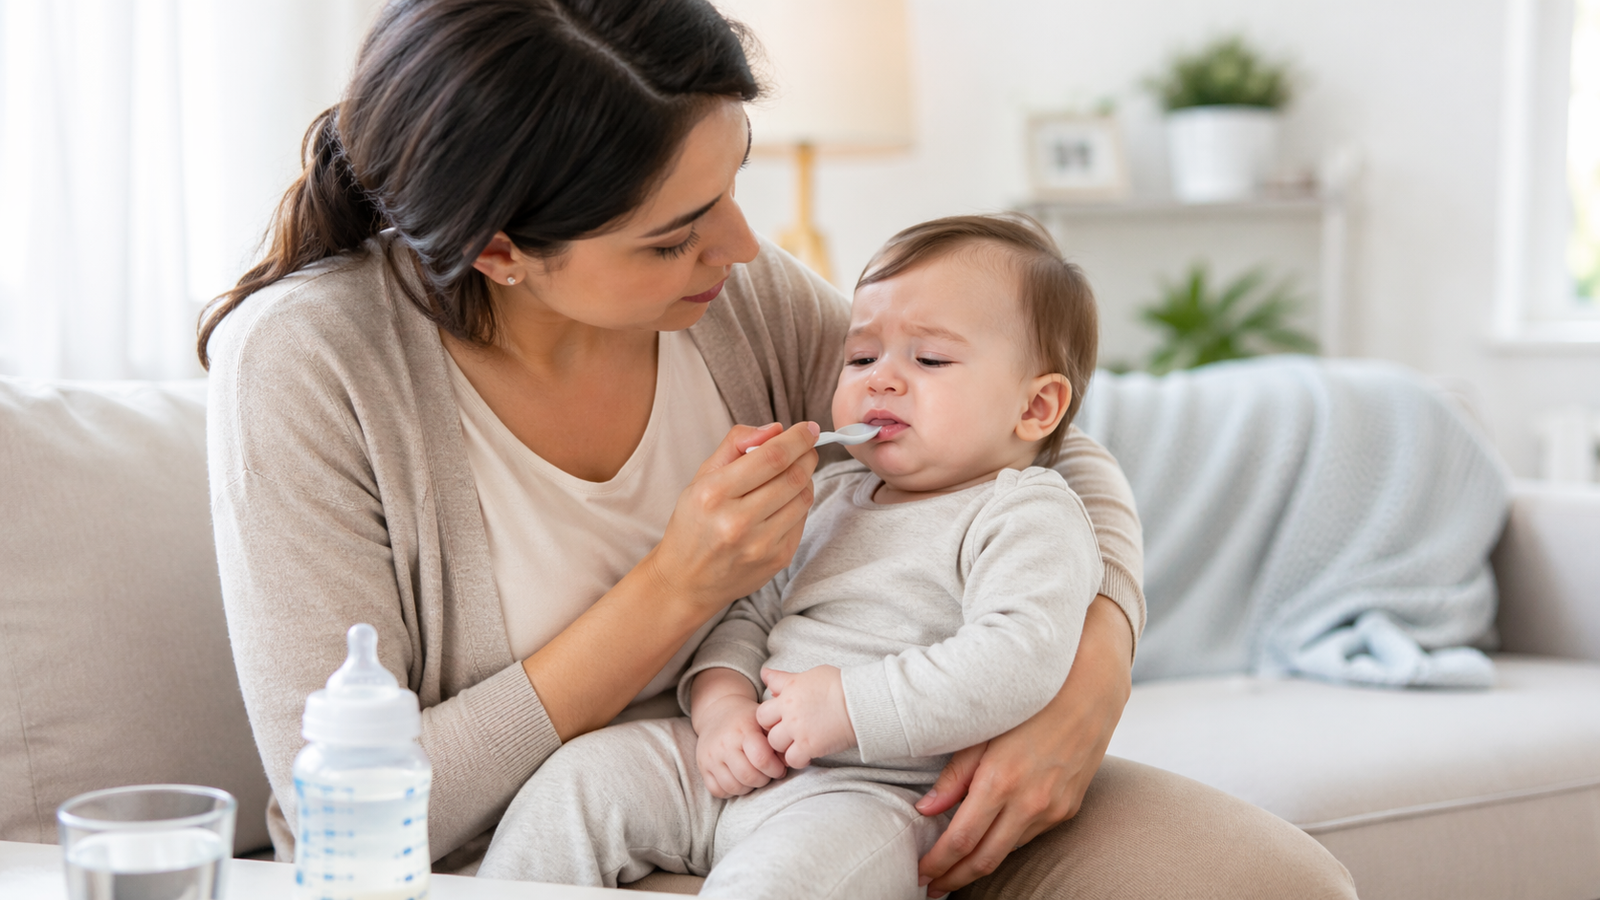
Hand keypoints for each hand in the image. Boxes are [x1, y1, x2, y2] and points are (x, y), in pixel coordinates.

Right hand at [643, 422, 818, 612]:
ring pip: (804, 498)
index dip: (797, 439)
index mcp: (713, 494)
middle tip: (806, 446)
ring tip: (794, 472)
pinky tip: (785, 501)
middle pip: (793, 476)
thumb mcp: (701, 477)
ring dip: (806, 478)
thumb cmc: (694, 523)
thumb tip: (776, 429)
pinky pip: (802, 520)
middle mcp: (737, 521)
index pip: (771, 458)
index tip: (808, 428)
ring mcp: (761, 544)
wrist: (686, 581)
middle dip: (806, 455)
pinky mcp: (778, 559)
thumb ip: (735, 445)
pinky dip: (800, 503)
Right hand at [691, 674, 788, 797]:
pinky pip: (718, 791)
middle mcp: (724, 744)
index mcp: (743, 730)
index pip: (761, 759)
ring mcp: (710, 757)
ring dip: (749, 787)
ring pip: (734, 787)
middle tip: (768, 774)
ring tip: (754, 776)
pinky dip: (731, 790)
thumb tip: (795, 761)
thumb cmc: (747, 719)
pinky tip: (738, 779)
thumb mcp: (764, 723)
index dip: (775, 769)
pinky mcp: (702, 767)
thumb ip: (777, 741)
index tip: (780, 768)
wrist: (718, 712)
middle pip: (749, 776)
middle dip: (764, 780)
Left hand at [756, 666, 855, 767]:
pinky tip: (807, 754)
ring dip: (784, 746)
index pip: (762, 710)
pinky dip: (798, 759)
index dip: (769, 717)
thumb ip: (784, 679)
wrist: (860, 701)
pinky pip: (793, 760)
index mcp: (788, 693)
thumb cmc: (840, 685)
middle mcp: (789, 712)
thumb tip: (765, 674)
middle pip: (765, 728)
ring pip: (775, 745)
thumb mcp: (809, 675)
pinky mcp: (810, 746)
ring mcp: (798, 730)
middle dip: (773, 731)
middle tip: (786, 733)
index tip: (779, 721)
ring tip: (797, 744)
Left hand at [914, 596, 1132, 896]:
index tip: (920, 872)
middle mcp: (1029, 803)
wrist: (1088, 691)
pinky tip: (987, 845)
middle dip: (954, 878)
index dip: (937, 863)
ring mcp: (1052, 810)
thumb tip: (925, 810)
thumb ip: (954, 775)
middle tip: (931, 888)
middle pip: (984, 860)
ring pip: (1007, 852)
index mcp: (1000, 782)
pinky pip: (1028, 837)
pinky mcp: (1067, 810)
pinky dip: (1004, 845)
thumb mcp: (982, 732)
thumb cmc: (1027, 703)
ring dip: (978, 867)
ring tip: (953, 873)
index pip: (960, 840)